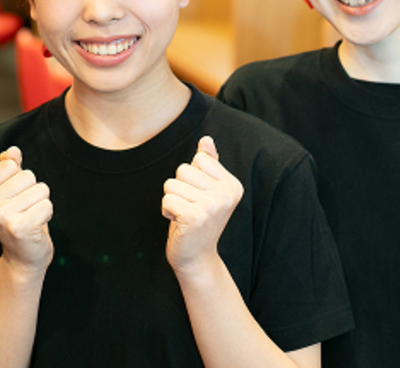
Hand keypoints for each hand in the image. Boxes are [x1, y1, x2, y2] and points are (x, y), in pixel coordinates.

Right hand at [0, 146, 53, 272]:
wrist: (22, 256)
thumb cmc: (17, 219)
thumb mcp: (9, 191)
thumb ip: (9, 168)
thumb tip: (12, 151)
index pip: (10, 164)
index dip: (19, 178)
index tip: (13, 198)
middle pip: (27, 176)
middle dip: (32, 191)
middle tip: (24, 210)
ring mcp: (1, 217)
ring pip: (40, 189)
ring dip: (41, 203)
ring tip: (30, 217)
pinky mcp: (20, 227)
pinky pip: (47, 205)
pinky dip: (47, 214)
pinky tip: (36, 225)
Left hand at [162, 136, 243, 273]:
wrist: (196, 258)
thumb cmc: (197, 221)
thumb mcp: (205, 191)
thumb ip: (208, 165)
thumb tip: (206, 140)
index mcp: (232, 185)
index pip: (198, 159)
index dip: (190, 177)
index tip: (198, 197)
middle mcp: (226, 195)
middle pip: (183, 169)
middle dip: (179, 188)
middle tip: (190, 208)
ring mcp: (212, 206)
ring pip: (172, 184)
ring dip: (172, 200)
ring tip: (184, 216)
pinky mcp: (195, 217)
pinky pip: (167, 199)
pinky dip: (167, 211)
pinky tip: (179, 223)